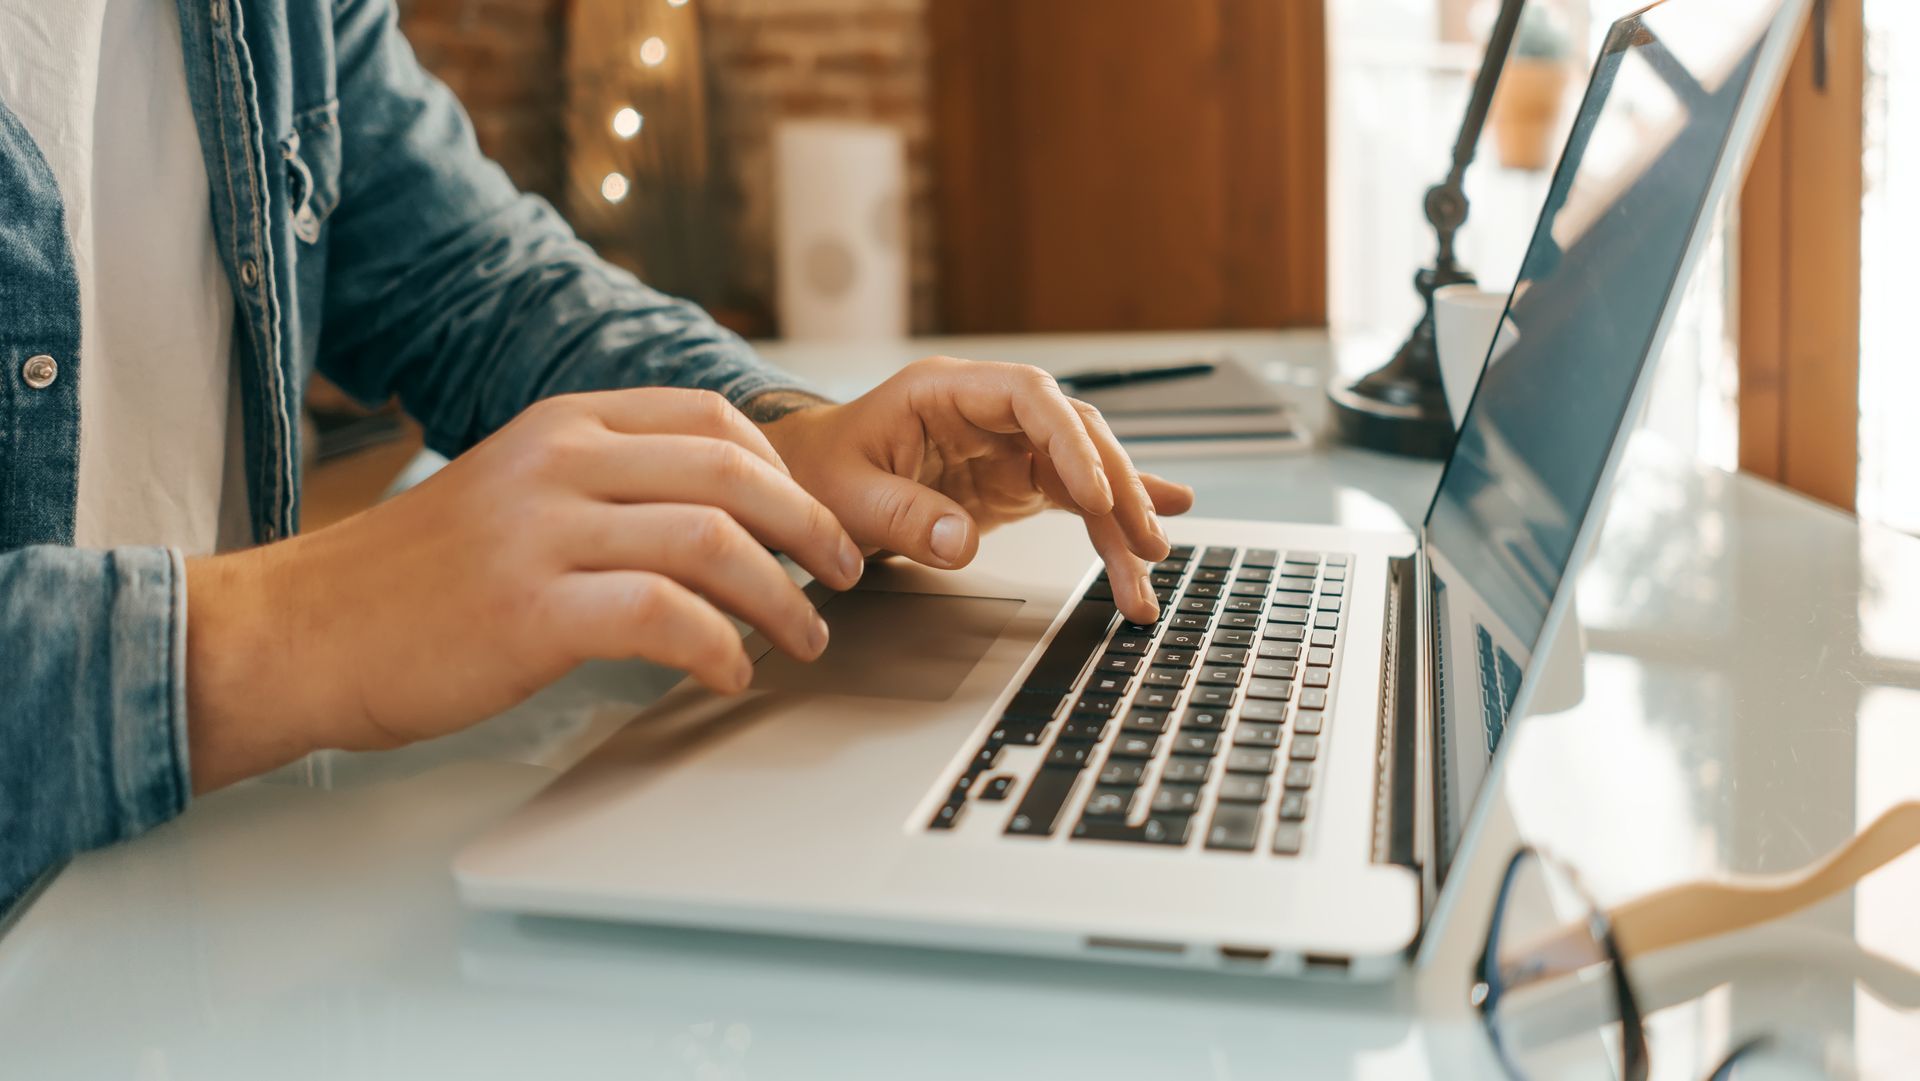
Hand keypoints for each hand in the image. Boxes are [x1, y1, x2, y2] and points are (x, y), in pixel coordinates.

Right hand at [184, 389, 865, 790]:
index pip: (712, 420)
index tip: (812, 522)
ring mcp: (544, 533)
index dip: (785, 474)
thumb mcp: (511, 492)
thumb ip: (600, 484)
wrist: (301, 631)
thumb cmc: (412, 580)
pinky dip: (719, 648)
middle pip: (732, 472)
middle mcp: (559, 462)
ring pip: (714, 541)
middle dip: (810, 529)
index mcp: (560, 424)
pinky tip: (728, 673)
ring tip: (803, 640)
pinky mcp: (531, 611)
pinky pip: (666, 617)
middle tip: (845, 577)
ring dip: (783, 599)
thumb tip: (714, 517)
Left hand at [756, 357, 1194, 622]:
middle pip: (1074, 433)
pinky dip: (1108, 521)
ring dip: (1119, 518)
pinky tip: (1150, 534)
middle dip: (1115, 487)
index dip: (1069, 442)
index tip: (1094, 494)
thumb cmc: (817, 470)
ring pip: (1084, 471)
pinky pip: (1072, 498)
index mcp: (947, 391)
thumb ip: (901, 517)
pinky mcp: (1012, 481)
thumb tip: (959, 544)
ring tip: (1150, 566)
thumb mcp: (845, 496)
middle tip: (1143, 541)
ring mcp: (1005, 445)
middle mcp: (988, 411)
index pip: (1032, 397)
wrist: (805, 477)